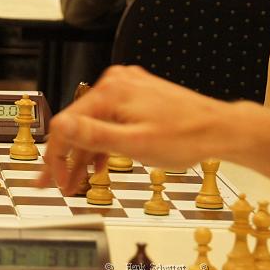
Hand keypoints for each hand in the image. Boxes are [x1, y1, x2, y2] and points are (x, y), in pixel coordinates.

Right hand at [37, 66, 226, 193]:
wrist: (219, 129)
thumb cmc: (186, 136)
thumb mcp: (135, 144)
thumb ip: (94, 136)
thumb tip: (61, 128)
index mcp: (110, 92)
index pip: (67, 125)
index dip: (55, 157)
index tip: (49, 179)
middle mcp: (115, 84)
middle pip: (78, 124)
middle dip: (67, 158)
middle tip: (58, 185)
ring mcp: (126, 88)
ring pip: (93, 124)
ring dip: (84, 153)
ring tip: (77, 182)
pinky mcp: (136, 96)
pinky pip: (108, 119)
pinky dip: (101, 142)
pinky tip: (98, 163)